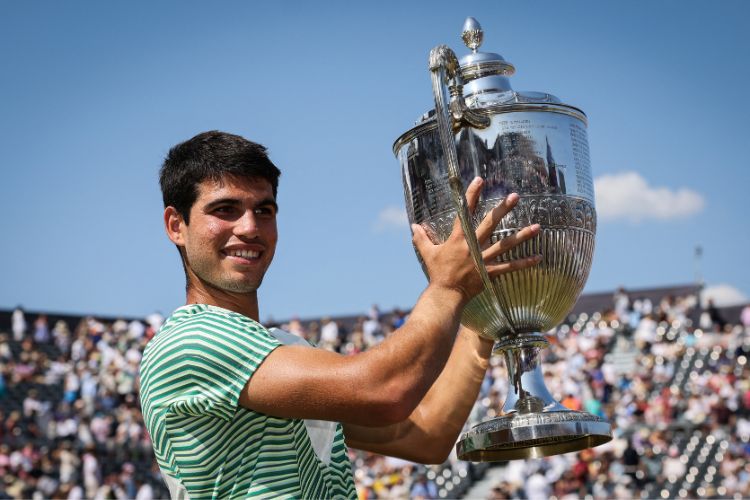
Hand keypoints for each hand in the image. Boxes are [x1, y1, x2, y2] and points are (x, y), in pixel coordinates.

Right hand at [411, 177, 540, 302]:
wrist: (445, 294)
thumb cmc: (437, 273)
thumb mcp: (427, 253)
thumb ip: (421, 238)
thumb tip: (413, 226)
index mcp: (458, 239)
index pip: (464, 212)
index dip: (471, 195)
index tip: (479, 180)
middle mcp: (472, 246)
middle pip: (489, 224)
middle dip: (502, 209)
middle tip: (515, 196)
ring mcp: (483, 260)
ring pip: (505, 245)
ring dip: (522, 236)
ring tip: (537, 227)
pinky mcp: (490, 273)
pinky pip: (510, 267)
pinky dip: (524, 263)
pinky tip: (538, 257)